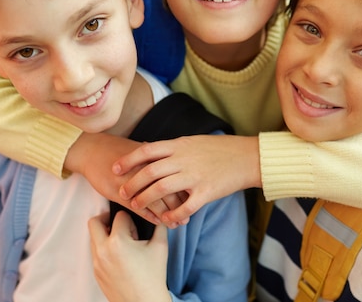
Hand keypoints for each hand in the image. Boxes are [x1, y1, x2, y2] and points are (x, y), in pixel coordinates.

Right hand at [66, 132, 186, 224]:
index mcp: (152, 158)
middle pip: (169, 191)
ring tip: (175, 224)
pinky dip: (151, 216)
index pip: (175, 176)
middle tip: (187, 218)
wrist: (92, 151)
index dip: (185, 191)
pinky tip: (159, 222)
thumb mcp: (139, 150)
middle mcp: (145, 170)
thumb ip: (155, 157)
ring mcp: (133, 182)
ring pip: (156, 201)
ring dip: (167, 215)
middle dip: (179, 207)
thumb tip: (171, 159)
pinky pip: (139, 207)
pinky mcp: (120, 192)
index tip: (193, 201)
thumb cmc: (117, 150)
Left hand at [88, 212, 170, 301]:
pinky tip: (120, 256)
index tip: (136, 228)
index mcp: (118, 242)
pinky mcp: (96, 272)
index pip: (119, 216)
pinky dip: (104, 248)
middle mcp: (103, 251)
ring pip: (93, 238)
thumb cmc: (153, 277)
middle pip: (95, 222)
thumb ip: (158, 225)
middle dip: (107, 219)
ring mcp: (97, 263)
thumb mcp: (160, 246)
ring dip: (105, 235)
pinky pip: (95, 252)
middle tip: (120, 225)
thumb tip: (157, 216)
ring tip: (123, 243)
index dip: (130, 219)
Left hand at [114, 135, 259, 224]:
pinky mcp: (206, 192)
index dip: (128, 160)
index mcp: (179, 145)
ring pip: (161, 189)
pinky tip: (164, 220)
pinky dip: (171, 214)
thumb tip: (151, 150)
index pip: (147, 151)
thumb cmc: (219, 149)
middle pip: (149, 172)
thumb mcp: (192, 142)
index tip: (115, 168)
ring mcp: (194, 175)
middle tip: (121, 192)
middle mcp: (183, 159)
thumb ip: (172, 148)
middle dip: (132, 183)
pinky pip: (184, 206)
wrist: (246, 157)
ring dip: (145, 199)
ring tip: (136, 206)